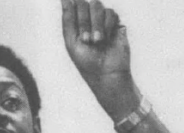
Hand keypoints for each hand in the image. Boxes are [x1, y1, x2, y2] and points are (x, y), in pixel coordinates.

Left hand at [60, 0, 139, 119]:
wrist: (107, 73)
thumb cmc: (86, 61)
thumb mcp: (71, 42)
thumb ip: (68, 20)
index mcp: (75, 24)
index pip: (73, 5)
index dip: (73, 11)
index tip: (77, 27)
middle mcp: (88, 20)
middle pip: (85, 3)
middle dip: (84, 21)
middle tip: (87, 40)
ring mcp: (102, 22)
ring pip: (98, 6)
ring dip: (96, 24)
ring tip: (97, 41)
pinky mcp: (116, 25)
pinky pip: (111, 13)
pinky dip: (107, 25)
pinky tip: (107, 38)